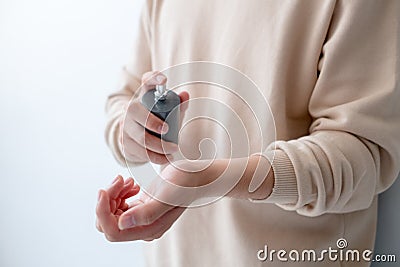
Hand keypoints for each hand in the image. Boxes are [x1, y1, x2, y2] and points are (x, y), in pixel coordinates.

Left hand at [96, 156, 273, 241]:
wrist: (197, 174)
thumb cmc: (186, 183)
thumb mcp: (167, 196)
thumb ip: (145, 213)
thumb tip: (121, 223)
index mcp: (149, 229)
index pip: (113, 231)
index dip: (102, 212)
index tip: (103, 190)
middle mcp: (143, 227)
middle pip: (108, 221)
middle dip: (109, 199)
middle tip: (122, 179)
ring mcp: (141, 217)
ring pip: (112, 211)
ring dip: (115, 193)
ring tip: (130, 180)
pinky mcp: (141, 206)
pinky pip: (119, 203)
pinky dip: (121, 191)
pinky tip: (133, 183)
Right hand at [120, 71, 188, 164]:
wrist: (139, 139)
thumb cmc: (158, 121)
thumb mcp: (170, 113)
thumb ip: (179, 104)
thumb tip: (185, 95)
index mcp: (144, 96)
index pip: (147, 82)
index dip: (153, 78)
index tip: (164, 79)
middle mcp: (130, 108)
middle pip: (134, 111)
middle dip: (152, 122)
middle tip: (168, 130)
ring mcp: (125, 125)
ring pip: (139, 136)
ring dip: (158, 146)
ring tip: (173, 150)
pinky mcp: (124, 142)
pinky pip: (138, 151)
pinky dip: (154, 157)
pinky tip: (165, 158)